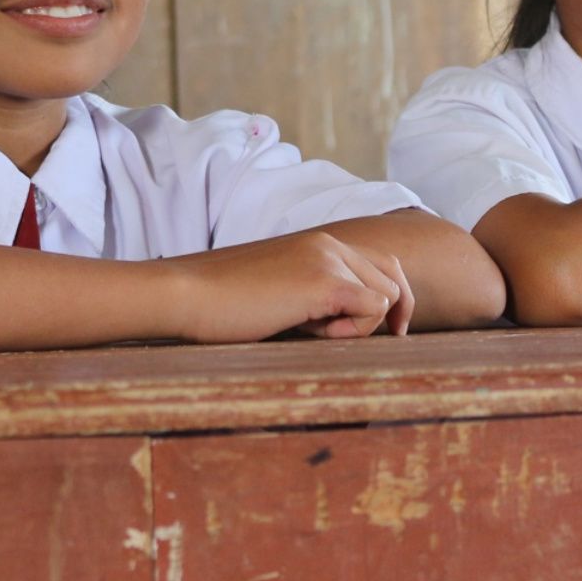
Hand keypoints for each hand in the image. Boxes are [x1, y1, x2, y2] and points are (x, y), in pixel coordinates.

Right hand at [169, 231, 412, 342]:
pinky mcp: (323, 281)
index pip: (382, 265)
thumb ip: (315, 297)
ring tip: (311, 329)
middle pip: (393, 279)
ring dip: (359, 325)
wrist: (188, 295)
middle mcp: (329, 243)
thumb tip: (354, 323)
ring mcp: (327, 258)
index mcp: (318, 243)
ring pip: (386, 297)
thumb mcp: (280, 293)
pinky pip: (372, 309)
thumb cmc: (225, 305)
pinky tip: (311, 330)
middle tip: (358, 337)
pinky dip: (353, 330)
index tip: (389, 331)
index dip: (392, 301)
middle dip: (385, 316)